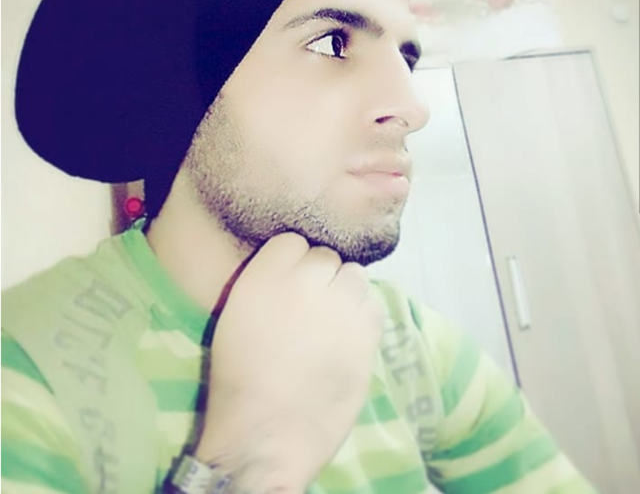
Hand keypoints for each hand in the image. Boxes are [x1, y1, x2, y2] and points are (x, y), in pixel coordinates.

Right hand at [195, 232, 383, 492]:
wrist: (265, 433)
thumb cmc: (240, 378)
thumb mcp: (238, 315)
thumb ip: (268, 282)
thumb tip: (296, 268)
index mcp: (265, 275)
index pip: (293, 242)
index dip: (295, 261)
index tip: (293, 282)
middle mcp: (305, 281)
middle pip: (326, 256)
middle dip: (322, 276)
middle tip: (314, 306)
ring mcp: (340, 305)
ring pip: (355, 275)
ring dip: (346, 291)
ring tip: (335, 319)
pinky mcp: (366, 333)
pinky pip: (373, 304)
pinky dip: (363, 315)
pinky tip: (349, 336)